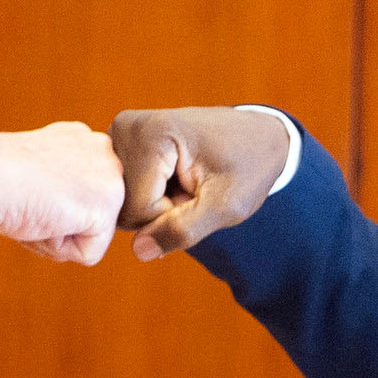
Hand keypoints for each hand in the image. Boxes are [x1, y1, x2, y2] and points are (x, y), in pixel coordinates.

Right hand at [0, 121, 125, 262]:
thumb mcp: (36, 172)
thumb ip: (60, 183)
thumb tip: (66, 211)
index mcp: (85, 140)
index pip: (83, 195)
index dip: (51, 206)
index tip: (27, 188)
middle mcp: (105, 152)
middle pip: (91, 217)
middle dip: (59, 222)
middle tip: (30, 198)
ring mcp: (111, 178)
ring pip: (91, 236)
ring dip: (57, 235)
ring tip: (35, 205)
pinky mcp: (106, 207)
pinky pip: (89, 254)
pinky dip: (59, 248)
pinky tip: (43, 218)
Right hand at [112, 107, 295, 260]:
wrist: (257, 135)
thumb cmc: (249, 166)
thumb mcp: (227, 205)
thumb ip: (184, 230)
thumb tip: (139, 251)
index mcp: (153, 134)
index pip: (138, 210)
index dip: (171, 216)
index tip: (200, 193)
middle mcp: (128, 127)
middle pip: (123, 205)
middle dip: (159, 211)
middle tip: (194, 188)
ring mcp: (121, 131)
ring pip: (120, 200)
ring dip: (154, 203)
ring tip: (185, 182)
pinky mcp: (120, 140)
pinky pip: (121, 189)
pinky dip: (147, 192)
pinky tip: (173, 178)